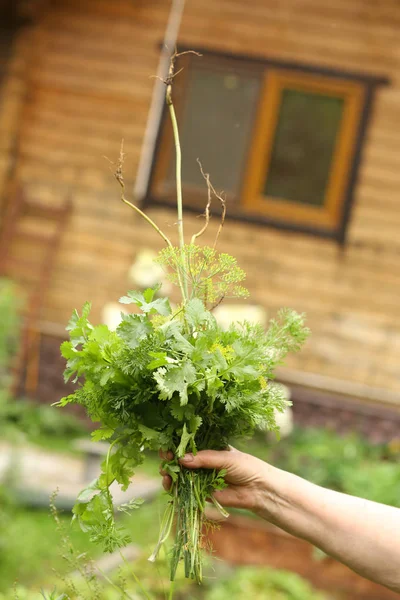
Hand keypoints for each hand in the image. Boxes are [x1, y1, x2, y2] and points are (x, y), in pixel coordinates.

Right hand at [159, 447, 274, 511]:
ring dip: (170, 473)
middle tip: (165, 458)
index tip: (167, 444)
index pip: (189, 443)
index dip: (177, 443)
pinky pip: (185, 489)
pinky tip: (169, 485)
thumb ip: (204, 459)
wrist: (258, 490)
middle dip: (171, 458)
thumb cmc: (246, 467)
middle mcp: (203, 461)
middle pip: (181, 458)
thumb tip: (181, 459)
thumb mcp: (225, 458)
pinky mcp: (202, 491)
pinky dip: (175, 487)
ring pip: (180, 474)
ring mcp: (201, 476)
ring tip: (165, 473)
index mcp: (209, 447)